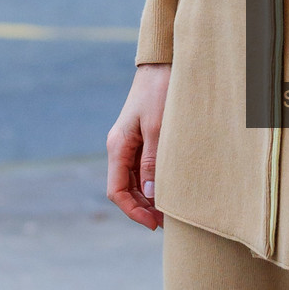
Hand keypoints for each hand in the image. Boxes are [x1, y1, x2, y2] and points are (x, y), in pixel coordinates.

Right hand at [107, 64, 171, 229]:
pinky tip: (171, 190)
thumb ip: (152, 161)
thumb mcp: (157, 128)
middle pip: (125, 189)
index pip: (116, 191)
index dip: (133, 211)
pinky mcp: (142, 139)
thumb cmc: (160, 93)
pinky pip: (144, 169)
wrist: (163, 65)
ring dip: (149, 197)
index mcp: (117, 146)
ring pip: (135, 181)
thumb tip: (151, 195)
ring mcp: (130, 144)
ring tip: (171, 210)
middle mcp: (120, 148)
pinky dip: (154, 183)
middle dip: (143, 208)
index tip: (153, 224)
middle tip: (168, 222)